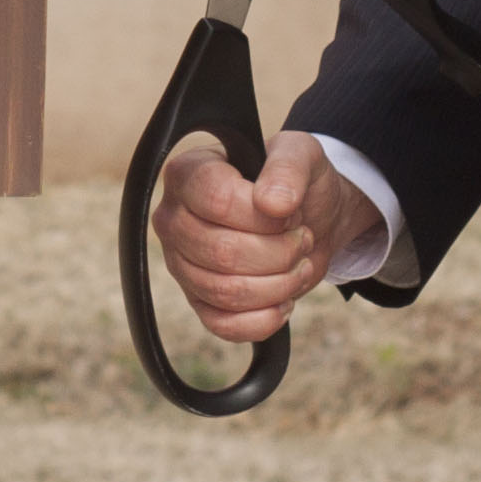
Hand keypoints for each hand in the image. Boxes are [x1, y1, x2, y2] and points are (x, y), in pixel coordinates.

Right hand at [149, 129, 377, 345]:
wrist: (306, 220)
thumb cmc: (294, 182)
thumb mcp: (302, 156)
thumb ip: (288, 169)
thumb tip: (272, 203)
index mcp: (188, 173)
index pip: (217, 201)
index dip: (264, 216)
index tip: (290, 211)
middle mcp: (173, 219)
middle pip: (222, 252)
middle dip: (280, 253)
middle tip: (303, 239)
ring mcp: (181, 264)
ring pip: (225, 292)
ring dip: (279, 284)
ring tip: (299, 264)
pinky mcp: (198, 301)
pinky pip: (223, 325)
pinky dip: (264, 319)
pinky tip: (284, 301)